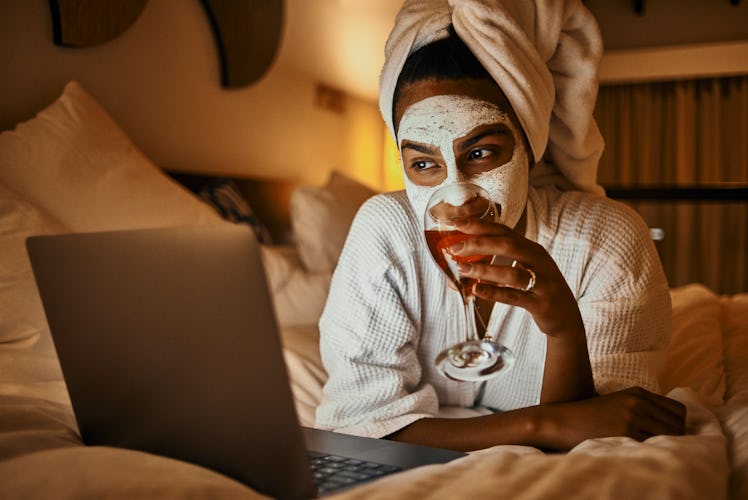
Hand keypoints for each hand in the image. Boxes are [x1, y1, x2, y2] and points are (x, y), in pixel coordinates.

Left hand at [450, 218, 582, 338]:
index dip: (480, 226)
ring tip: (463, 270)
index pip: (504, 231)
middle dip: (479, 244)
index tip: (457, 222)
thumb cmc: (539, 290)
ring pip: (512, 273)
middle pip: (508, 245)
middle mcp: (539, 261)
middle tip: (455, 248)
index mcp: (532, 249)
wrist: (566, 317)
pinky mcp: (541, 304)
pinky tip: (477, 290)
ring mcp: (543, 282)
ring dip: (484, 270)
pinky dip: (494, 292)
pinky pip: (515, 296)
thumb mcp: (524, 270)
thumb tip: (463, 266)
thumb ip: (498, 265)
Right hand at [539, 387, 686, 449]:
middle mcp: (638, 401)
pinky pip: (652, 446)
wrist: (562, 421)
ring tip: (648, 450)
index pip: (679, 410)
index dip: (678, 425)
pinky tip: (638, 452)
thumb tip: (674, 428)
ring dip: (663, 446)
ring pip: (669, 436)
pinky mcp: (626, 431)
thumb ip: (643, 409)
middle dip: (674, 438)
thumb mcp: (618, 403)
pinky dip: (650, 452)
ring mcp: (632, 416)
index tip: (667, 436)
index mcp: (638, 392)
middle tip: (658, 447)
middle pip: (678, 424)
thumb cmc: (589, 418)